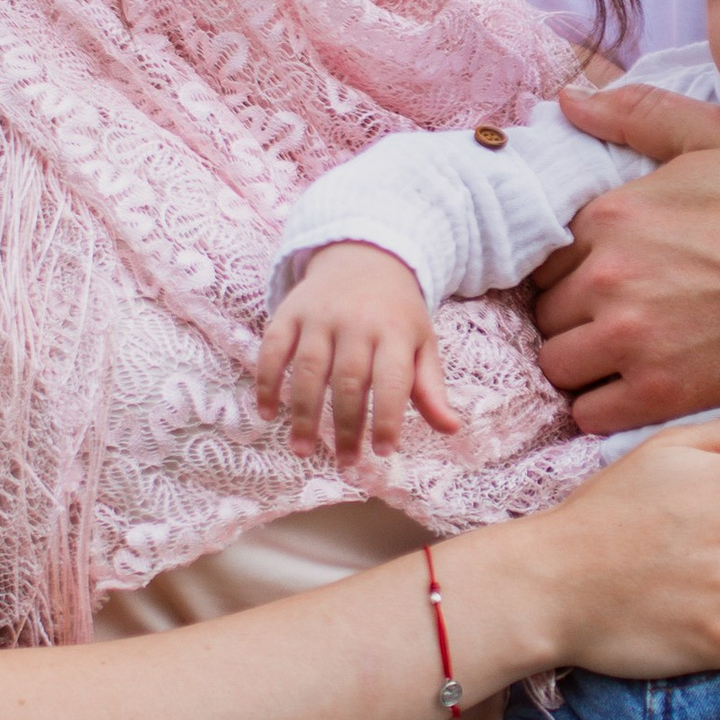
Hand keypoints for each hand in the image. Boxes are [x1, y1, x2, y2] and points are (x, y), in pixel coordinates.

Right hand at [256, 242, 459, 463]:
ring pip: (309, 369)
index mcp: (394, 331)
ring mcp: (320, 316)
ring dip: (303, 413)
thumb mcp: (421, 342)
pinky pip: (273, 349)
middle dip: (346, 426)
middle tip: (345, 462)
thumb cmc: (396, 312)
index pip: (392, 380)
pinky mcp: (289, 312)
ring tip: (302, 450)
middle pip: (349, 381)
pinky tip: (268, 413)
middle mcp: (356, 322)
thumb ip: (430, 387)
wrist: (364, 256)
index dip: (388, 417)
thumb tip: (452, 429)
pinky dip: (267, 381)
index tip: (385, 452)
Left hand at [532, 84, 719, 430]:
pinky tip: (637, 388)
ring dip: (584, 363)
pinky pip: (588, 413)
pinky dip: (604, 406)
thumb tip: (568, 100)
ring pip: (558, 364)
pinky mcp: (659, 394)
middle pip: (547, 311)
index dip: (574, 266)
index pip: (546, 253)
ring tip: (625, 355)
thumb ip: (638, 113)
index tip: (610, 275)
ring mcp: (633, 339)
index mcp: (614, 214)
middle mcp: (611, 277)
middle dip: (576, 315)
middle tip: (622, 315)